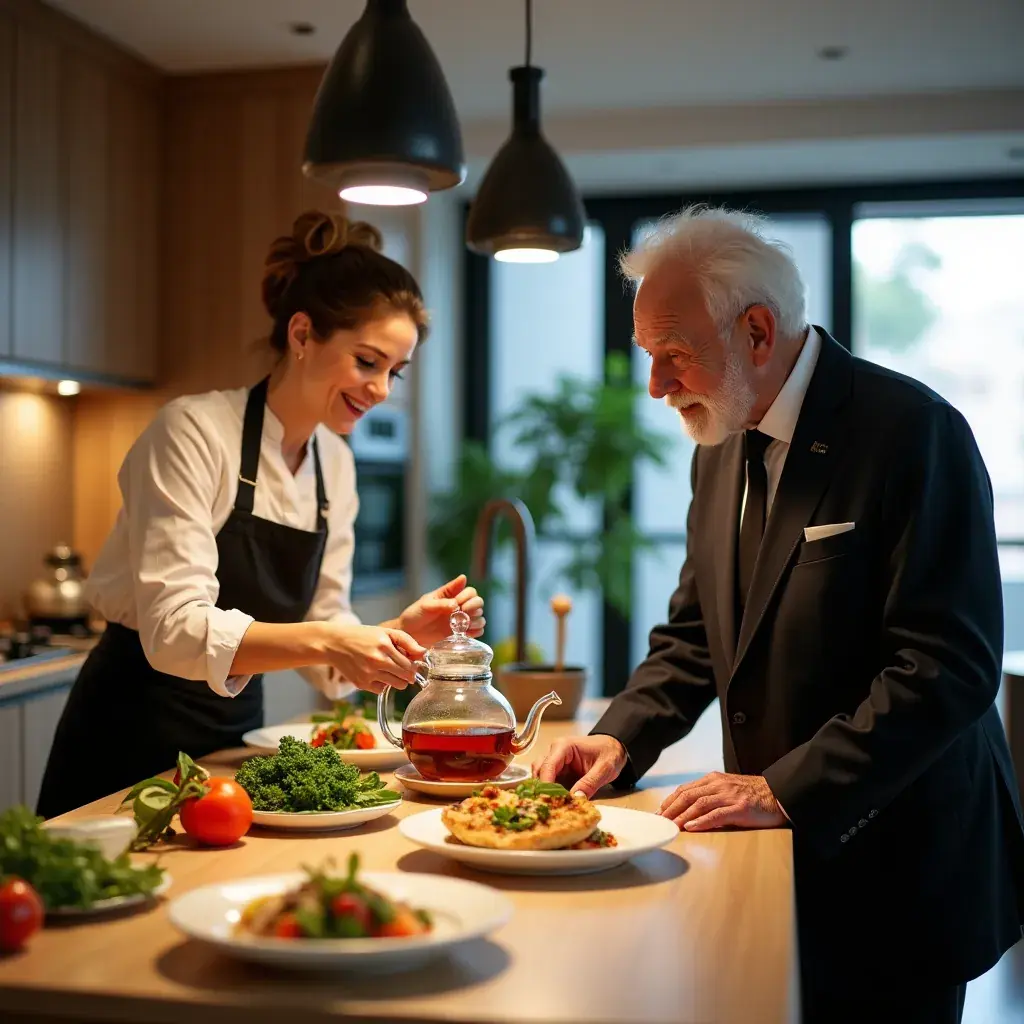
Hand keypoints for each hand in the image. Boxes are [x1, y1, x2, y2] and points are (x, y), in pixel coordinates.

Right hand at [319, 624, 425, 695]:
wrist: (335, 644)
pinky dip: (383, 683)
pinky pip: (381, 689)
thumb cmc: (362, 636)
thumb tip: (423, 653)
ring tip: (390, 669)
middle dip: (408, 674)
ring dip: (398, 679)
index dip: (414, 666)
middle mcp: (377, 662)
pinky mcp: (361, 684)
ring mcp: (369, 675)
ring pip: (397, 685)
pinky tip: (377, 673)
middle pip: (406, 678)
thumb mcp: (385, 632)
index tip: (412, 663)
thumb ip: (407, 641)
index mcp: (385, 647)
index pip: (410, 665)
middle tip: (402, 666)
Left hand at [398, 574, 484, 645]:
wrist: (407, 635)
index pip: (470, 592)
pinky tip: (465, 634)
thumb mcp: (426, 604)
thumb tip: (463, 579)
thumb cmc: (414, 615)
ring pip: (480, 618)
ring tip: (463, 625)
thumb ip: (445, 597)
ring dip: (476, 621)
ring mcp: (460, 621)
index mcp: (451, 597)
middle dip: (474, 608)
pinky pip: (477, 632)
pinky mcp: (460, 635)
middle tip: (462, 614)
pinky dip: (475, 632)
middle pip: (479, 603)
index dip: (468, 597)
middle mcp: (459, 608)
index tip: (458, 603)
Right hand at [532, 735, 627, 797]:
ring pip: (540, 777)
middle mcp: (554, 752)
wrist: (614, 748)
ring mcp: (555, 761)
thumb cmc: (609, 753)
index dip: (546, 785)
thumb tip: (576, 798)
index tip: (549, 802)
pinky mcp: (558, 771)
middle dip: (543, 790)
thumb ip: (590, 783)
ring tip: (553, 806)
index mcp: (563, 746)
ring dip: (545, 791)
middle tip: (550, 807)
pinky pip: (548, 782)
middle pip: (539, 772)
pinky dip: (550, 792)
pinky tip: (557, 803)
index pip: (547, 766)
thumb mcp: (604, 769)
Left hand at [658, 771, 785, 830]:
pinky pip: (717, 814)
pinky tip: (691, 826)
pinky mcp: (740, 808)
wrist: (779, 794)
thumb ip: (710, 795)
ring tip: (670, 825)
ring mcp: (729, 796)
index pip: (685, 789)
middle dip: (671, 808)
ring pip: (699, 804)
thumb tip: (688, 810)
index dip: (670, 800)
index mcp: (714, 779)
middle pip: (688, 795)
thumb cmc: (753, 794)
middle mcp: (719, 785)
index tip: (659, 812)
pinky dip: (702, 821)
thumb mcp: (728, 789)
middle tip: (660, 821)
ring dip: (682, 815)